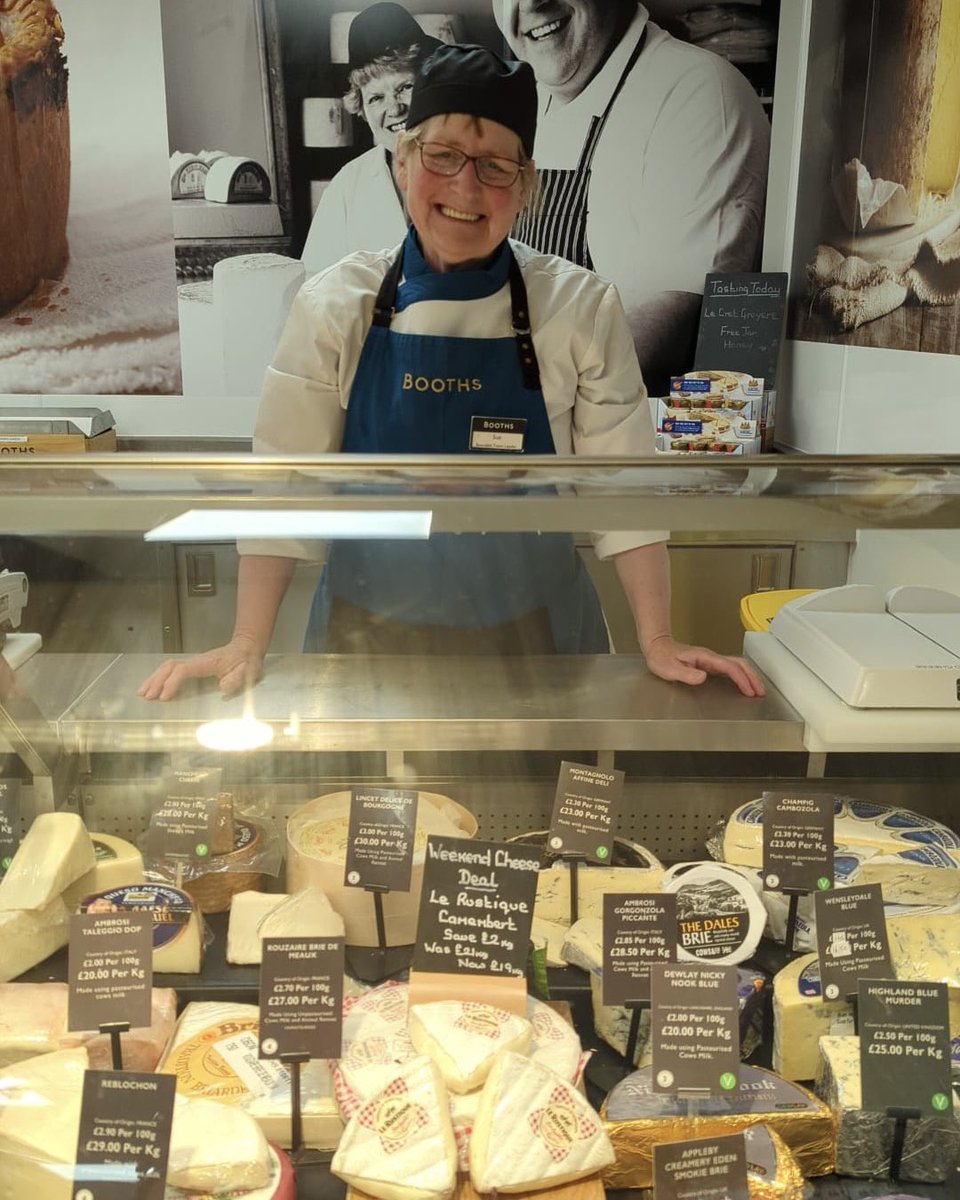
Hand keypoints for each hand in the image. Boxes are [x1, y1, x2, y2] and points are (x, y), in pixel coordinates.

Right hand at [137, 637, 264, 701]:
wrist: (247, 649)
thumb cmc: (246, 662)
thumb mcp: (248, 671)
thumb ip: (236, 679)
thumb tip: (224, 688)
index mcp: (207, 663)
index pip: (183, 670)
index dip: (172, 683)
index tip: (164, 697)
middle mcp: (196, 660)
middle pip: (170, 667)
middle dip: (156, 681)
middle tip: (146, 696)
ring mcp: (193, 662)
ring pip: (168, 666)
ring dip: (154, 678)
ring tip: (143, 692)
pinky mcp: (193, 665)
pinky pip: (172, 669)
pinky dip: (160, 676)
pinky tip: (154, 685)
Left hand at [642, 635, 765, 697]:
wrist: (657, 647)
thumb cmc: (661, 657)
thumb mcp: (669, 669)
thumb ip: (686, 673)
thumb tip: (703, 676)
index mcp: (705, 657)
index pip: (729, 667)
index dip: (741, 679)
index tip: (748, 690)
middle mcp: (711, 657)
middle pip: (739, 663)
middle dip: (752, 677)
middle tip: (760, 691)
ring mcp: (711, 660)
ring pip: (737, 664)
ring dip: (749, 675)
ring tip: (757, 689)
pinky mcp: (709, 663)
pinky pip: (730, 668)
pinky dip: (741, 676)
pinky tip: (742, 684)